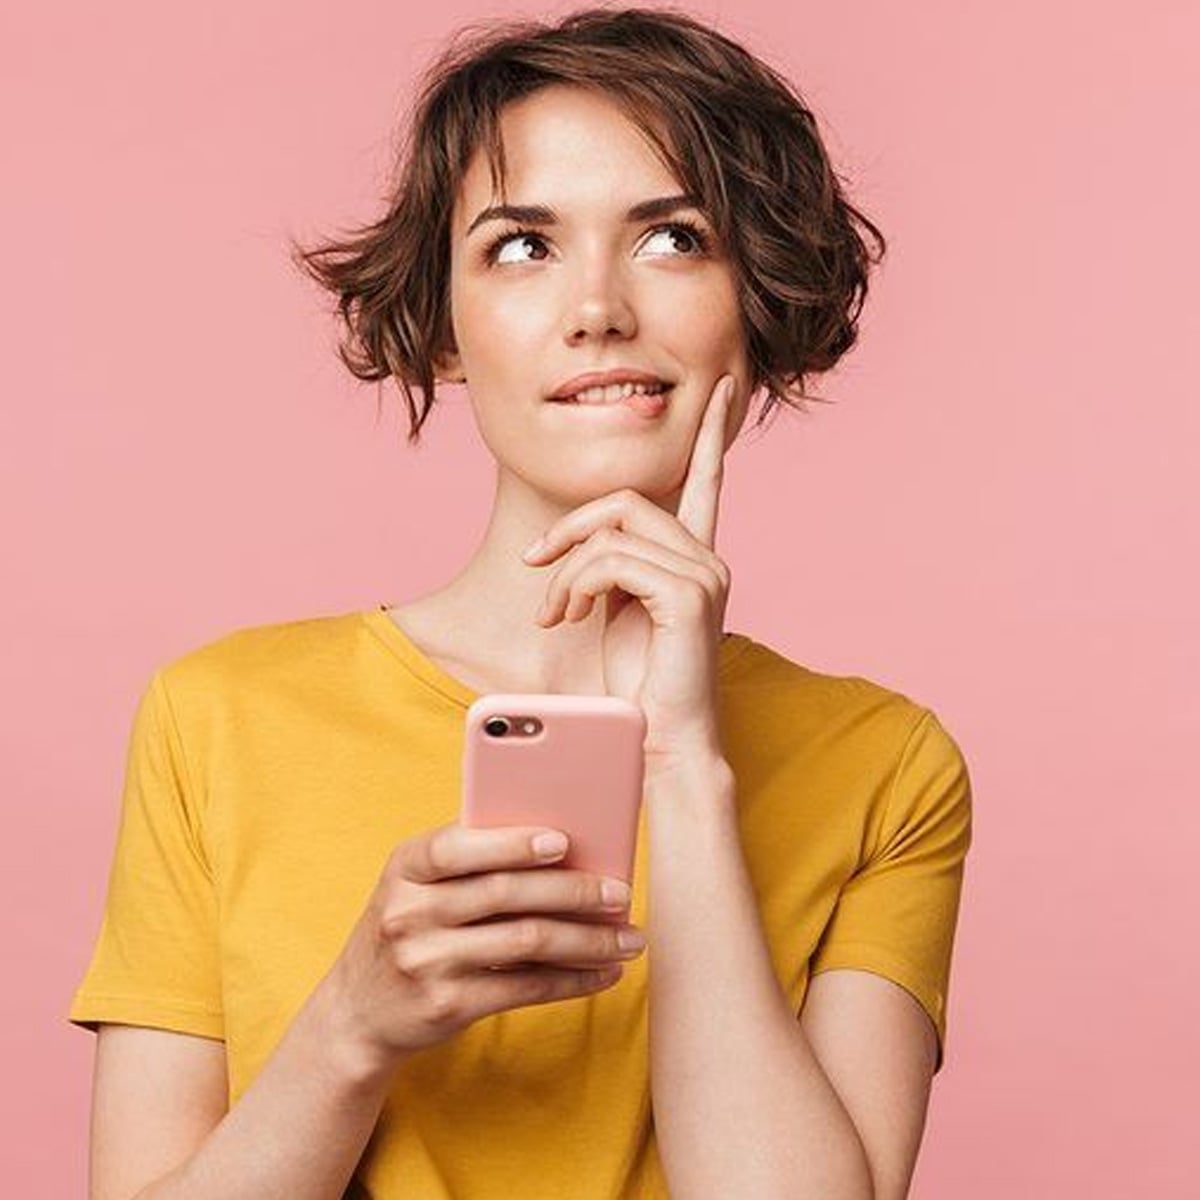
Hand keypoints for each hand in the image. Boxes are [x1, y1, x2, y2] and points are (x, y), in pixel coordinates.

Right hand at [319, 824, 643, 1071]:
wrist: (357, 1011)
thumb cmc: (409, 927)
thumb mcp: (417, 884)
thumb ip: (470, 859)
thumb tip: (562, 842)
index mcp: (405, 867)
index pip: (457, 846)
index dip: (512, 843)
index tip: (563, 840)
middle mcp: (409, 912)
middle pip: (504, 893)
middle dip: (572, 891)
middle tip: (620, 893)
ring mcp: (426, 962)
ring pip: (525, 941)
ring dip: (587, 940)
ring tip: (628, 938)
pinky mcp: (448, 1006)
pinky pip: (524, 987)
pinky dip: (571, 980)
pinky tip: (602, 973)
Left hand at [521, 374, 736, 763]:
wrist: (658, 743)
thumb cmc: (636, 686)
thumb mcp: (615, 613)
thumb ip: (612, 570)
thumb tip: (581, 549)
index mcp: (693, 559)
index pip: (704, 481)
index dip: (710, 433)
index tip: (719, 387)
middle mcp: (707, 558)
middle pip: (623, 499)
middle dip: (566, 529)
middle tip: (533, 564)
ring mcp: (704, 574)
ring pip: (611, 529)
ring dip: (564, 570)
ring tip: (555, 611)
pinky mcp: (688, 594)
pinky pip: (612, 560)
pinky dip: (574, 584)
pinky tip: (569, 616)